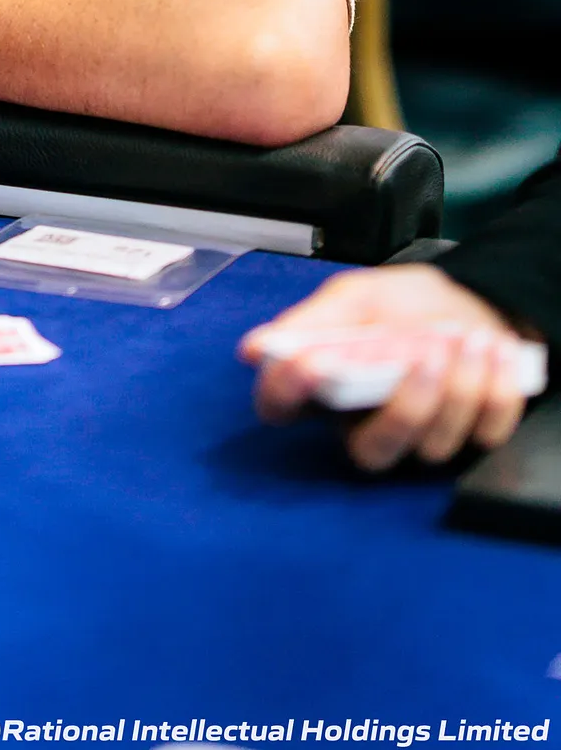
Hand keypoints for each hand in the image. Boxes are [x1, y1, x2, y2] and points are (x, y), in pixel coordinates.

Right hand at [238, 263, 534, 470]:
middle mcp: (369, 425)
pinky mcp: (473, 437)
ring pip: (434, 443)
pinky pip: (485, 430)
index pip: (283, 409)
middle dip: (404, 408)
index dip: (287, 394)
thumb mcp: (355, 297)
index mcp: (327, 390)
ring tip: (468, 336)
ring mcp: (423, 439)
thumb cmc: (403, 303)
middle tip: (425, 352)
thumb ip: (313, 322)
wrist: (469, 299)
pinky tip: (493, 353)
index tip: (307, 364)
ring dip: (458, 385)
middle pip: (371, 451)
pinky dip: (494, 389)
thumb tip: (254, 349)